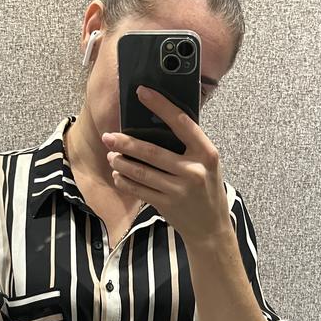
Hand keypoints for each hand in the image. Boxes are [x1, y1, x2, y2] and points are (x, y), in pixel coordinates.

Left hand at [102, 85, 231, 246]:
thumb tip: (159, 122)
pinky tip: (118, 175)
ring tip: (111, 156)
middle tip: (109, 136)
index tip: (142, 92)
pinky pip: (140, 190)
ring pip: (141, 172)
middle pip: (152, 151)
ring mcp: (179, 190)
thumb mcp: (207, 164)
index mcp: (206, 153)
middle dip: (126, 143)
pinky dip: (125, 181)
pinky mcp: (167, 205)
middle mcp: (193, 171)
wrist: (211, 228)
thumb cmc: (208, 190)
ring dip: (121, 163)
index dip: (160, 105)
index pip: (181, 123)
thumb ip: (190, 146)